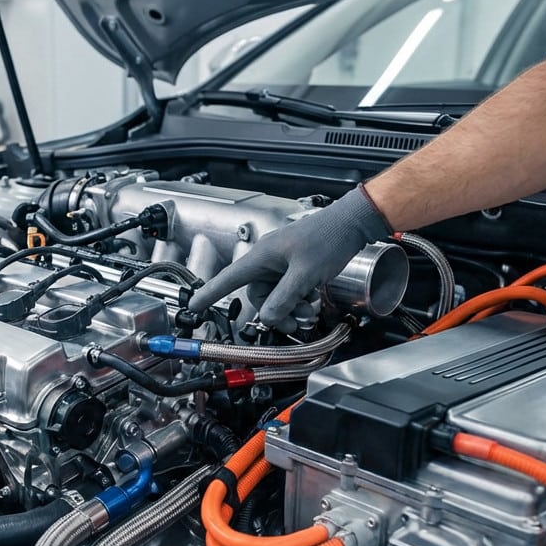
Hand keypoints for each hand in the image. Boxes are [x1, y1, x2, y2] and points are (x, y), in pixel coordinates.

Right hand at [188, 185, 392, 332]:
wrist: (351, 225)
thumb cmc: (327, 238)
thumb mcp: (305, 274)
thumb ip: (284, 298)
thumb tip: (267, 317)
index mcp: (261, 256)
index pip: (228, 278)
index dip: (209, 293)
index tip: (194, 306)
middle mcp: (268, 261)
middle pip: (258, 297)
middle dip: (276, 312)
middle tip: (295, 321)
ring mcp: (282, 265)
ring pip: (276, 298)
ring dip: (292, 308)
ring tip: (310, 309)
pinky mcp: (295, 269)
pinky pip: (289, 292)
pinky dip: (299, 301)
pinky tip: (313, 299)